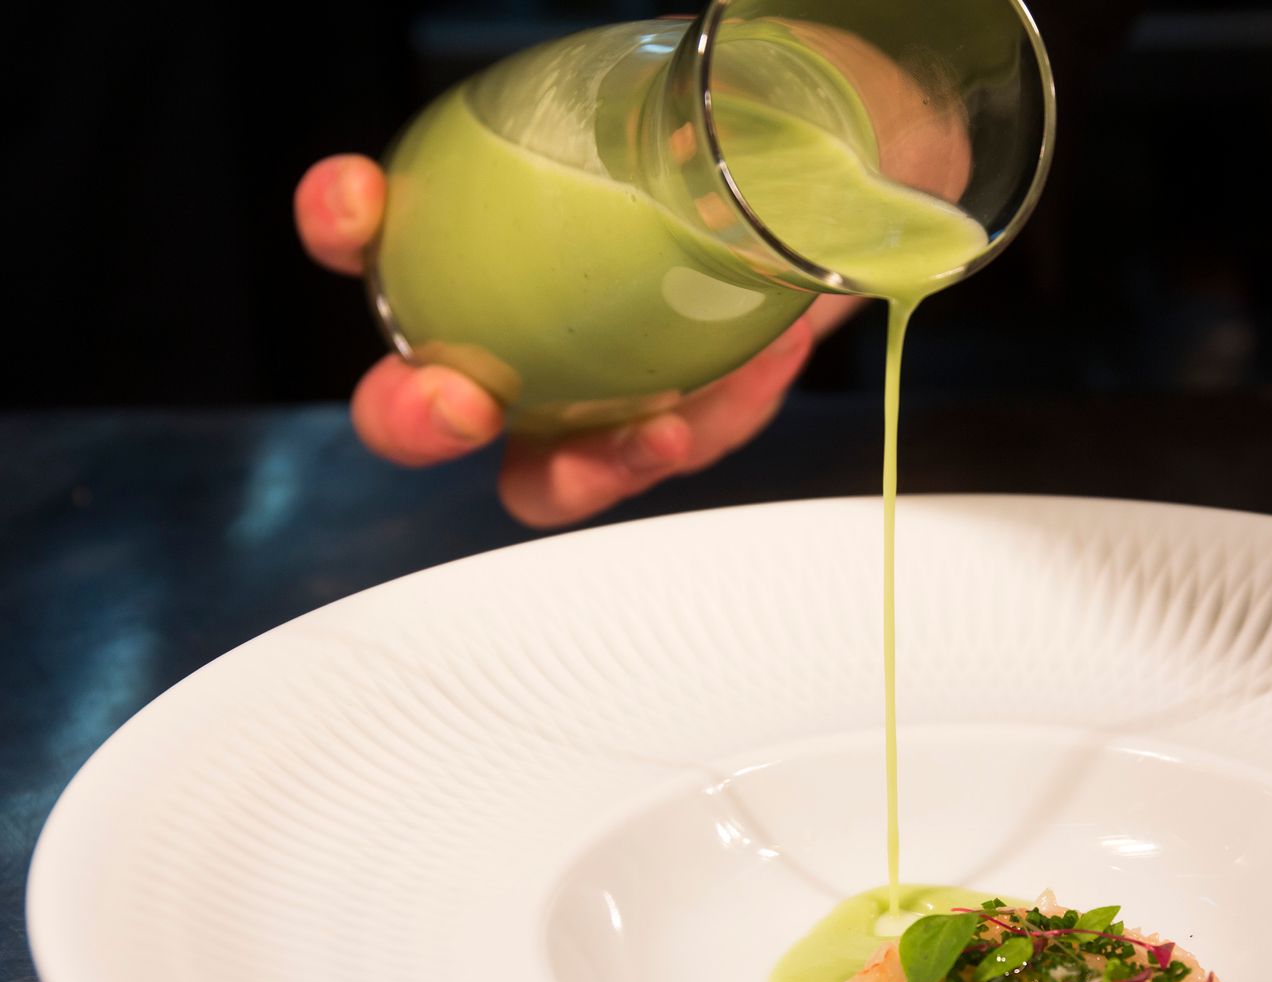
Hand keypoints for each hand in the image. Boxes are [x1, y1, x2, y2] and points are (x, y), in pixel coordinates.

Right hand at [294, 155, 860, 526]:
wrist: (788, 207)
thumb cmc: (693, 161)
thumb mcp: (659, 120)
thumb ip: (636, 111)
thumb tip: (679, 68)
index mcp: (459, 255)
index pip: (369, 242)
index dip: (341, 224)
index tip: (360, 201)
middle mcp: (497, 350)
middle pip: (409, 416)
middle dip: (413, 420)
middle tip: (458, 403)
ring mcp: (574, 411)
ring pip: (540, 481)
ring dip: (579, 470)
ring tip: (649, 433)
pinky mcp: (655, 442)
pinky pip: (666, 456)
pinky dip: (698, 428)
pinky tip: (737, 381)